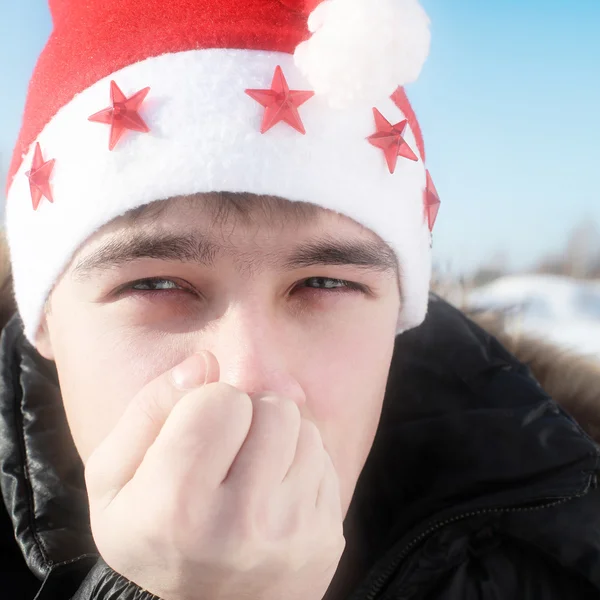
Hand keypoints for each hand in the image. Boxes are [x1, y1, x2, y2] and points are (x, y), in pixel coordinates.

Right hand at [84, 352, 344, 599]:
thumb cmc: (152, 534)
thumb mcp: (114, 478)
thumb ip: (150, 407)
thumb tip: (206, 361)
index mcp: (176, 506)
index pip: (220, 398)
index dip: (204, 406)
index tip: (194, 437)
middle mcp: (241, 525)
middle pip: (271, 408)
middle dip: (246, 416)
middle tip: (224, 455)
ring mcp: (293, 534)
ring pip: (304, 427)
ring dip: (276, 438)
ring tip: (249, 474)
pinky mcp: (327, 537)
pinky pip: (323, 458)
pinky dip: (299, 463)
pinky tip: (273, 494)